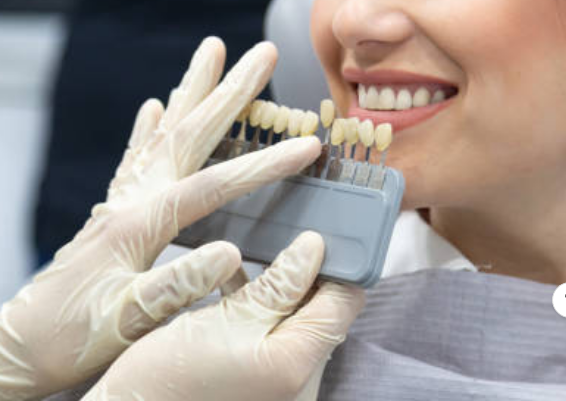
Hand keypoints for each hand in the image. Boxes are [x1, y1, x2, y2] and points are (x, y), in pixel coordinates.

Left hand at [0, 38, 321, 399]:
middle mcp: (133, 195)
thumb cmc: (73, 337)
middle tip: (263, 53)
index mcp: (142, 222)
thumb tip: (230, 253)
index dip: (266, 165)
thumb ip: (176, 285)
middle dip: (233, 91)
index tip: (308, 146)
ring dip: (193, 88)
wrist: (22, 343)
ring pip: (167, 129)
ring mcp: (123, 195)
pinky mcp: (117, 204)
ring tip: (212, 50)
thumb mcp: (126, 321)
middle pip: (191, 132)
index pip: (216, 185)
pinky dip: (151, 124)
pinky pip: (138, 152)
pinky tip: (155, 105)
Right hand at [82, 232, 364, 400]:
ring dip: (278, 286)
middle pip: (321, 310)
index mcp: (298, 364)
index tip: (321, 232)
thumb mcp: (226, 321)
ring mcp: (279, 384)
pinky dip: (258, 308)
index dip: (339, 262)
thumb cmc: (169, 382)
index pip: (345, 301)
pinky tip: (233, 282)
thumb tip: (314, 247)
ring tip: (259, 253)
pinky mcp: (258, 382)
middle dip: (306, 272)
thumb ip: (277, 285)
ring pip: (293, 319)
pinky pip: (272, 336)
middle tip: (288, 236)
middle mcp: (299, 380)